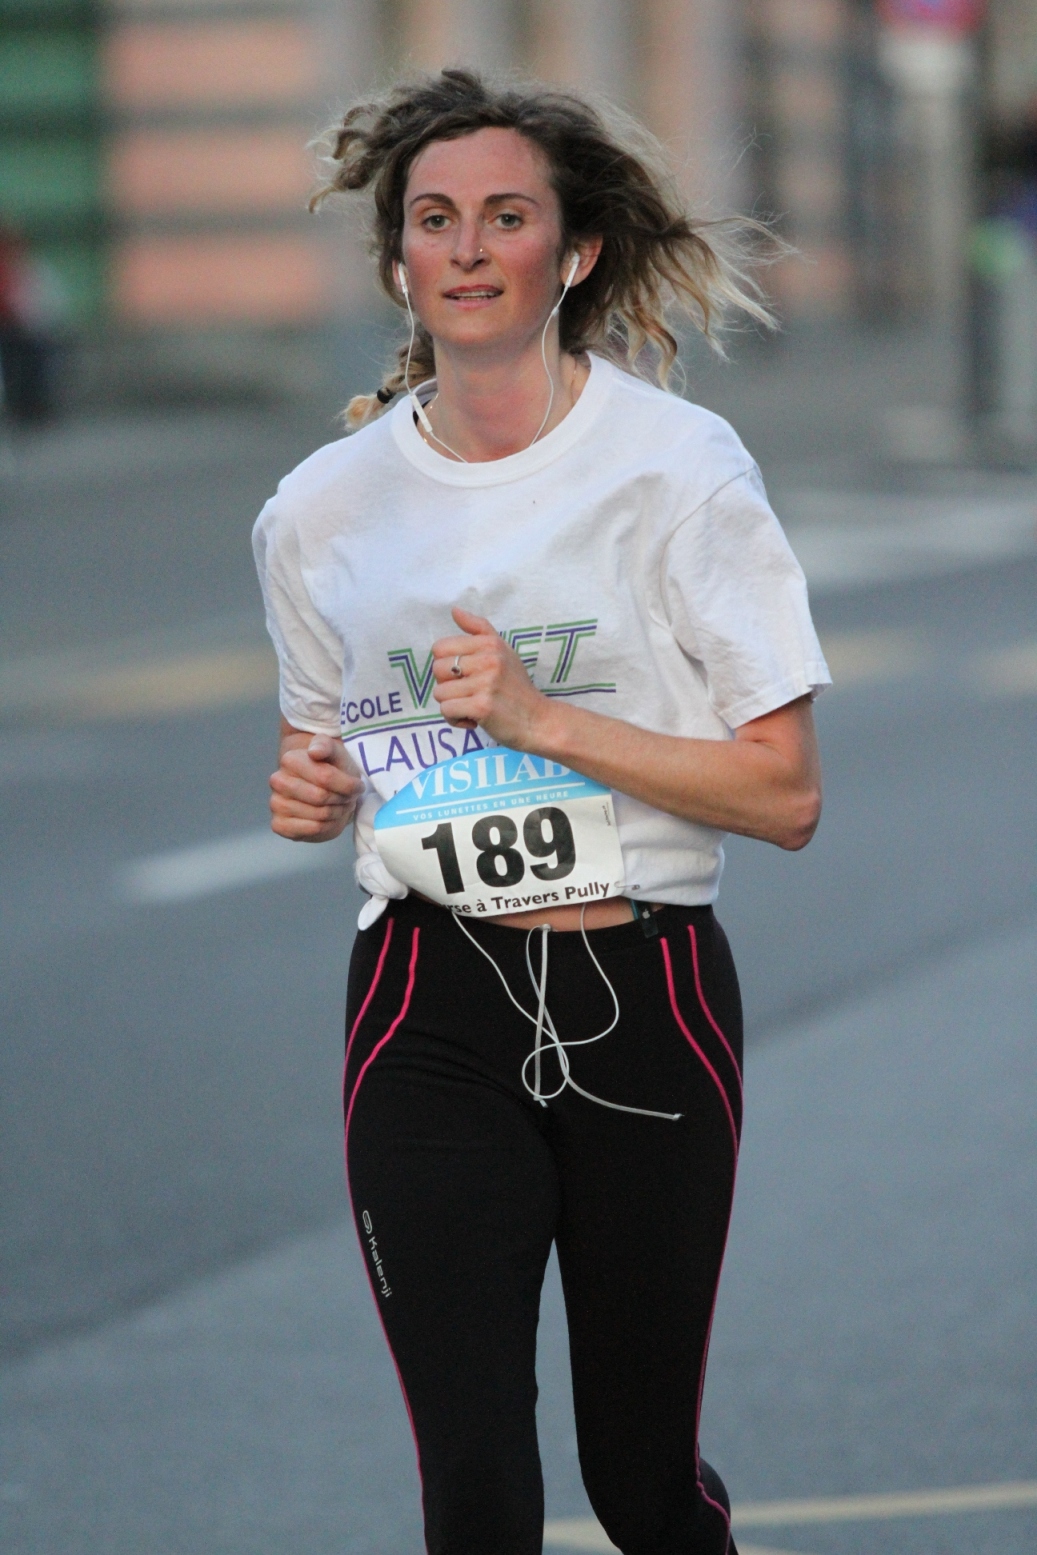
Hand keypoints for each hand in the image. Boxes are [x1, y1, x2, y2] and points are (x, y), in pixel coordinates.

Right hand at [269, 729, 361, 841]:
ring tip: (337, 806)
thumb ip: (326, 745)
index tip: (356, 785)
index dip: (348, 785)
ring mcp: (276, 804)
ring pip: (318, 815)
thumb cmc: (332, 768)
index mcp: (290, 760)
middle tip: (346, 797)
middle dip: (341, 799)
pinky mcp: (279, 825)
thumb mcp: (334, 751)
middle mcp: (278, 781)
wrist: (327, 789)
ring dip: (335, 813)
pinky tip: (326, 819)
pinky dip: (325, 827)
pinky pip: (309, 830)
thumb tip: (314, 751)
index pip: (325, 777)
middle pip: (321, 797)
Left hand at [432, 606, 550, 747]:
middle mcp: (488, 660)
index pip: (440, 648)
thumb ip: (478, 629)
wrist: (537, 721)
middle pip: (437, 669)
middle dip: (447, 685)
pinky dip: (455, 719)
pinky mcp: (482, 706)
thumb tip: (454, 610)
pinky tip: (472, 719)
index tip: (464, 676)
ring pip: (440, 692)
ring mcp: (485, 683)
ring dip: (451, 705)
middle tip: (468, 693)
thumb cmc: (516, 687)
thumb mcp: (503, 651)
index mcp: (489, 643)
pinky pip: (447, 710)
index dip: (446, 665)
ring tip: (471, 707)